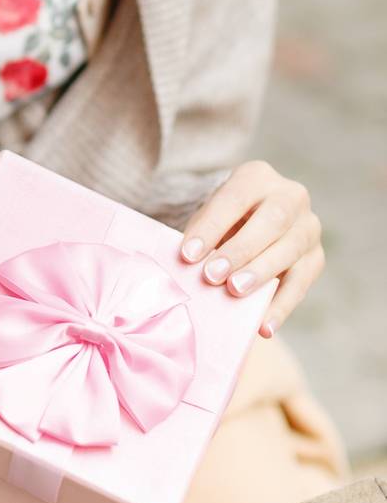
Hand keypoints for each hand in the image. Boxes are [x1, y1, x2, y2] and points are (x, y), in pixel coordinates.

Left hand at [179, 160, 323, 336]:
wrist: (253, 225)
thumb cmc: (224, 222)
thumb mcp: (210, 218)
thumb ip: (201, 237)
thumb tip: (184, 267)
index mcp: (257, 176)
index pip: (234, 199)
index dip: (211, 227)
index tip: (187, 255)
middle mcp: (290, 196)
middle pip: (271, 221)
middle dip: (240, 249)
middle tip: (212, 276)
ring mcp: (309, 226)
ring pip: (290, 249)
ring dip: (261, 273)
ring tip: (235, 293)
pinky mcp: (317, 257)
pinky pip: (302, 283)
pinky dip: (282, 306)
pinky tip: (263, 326)